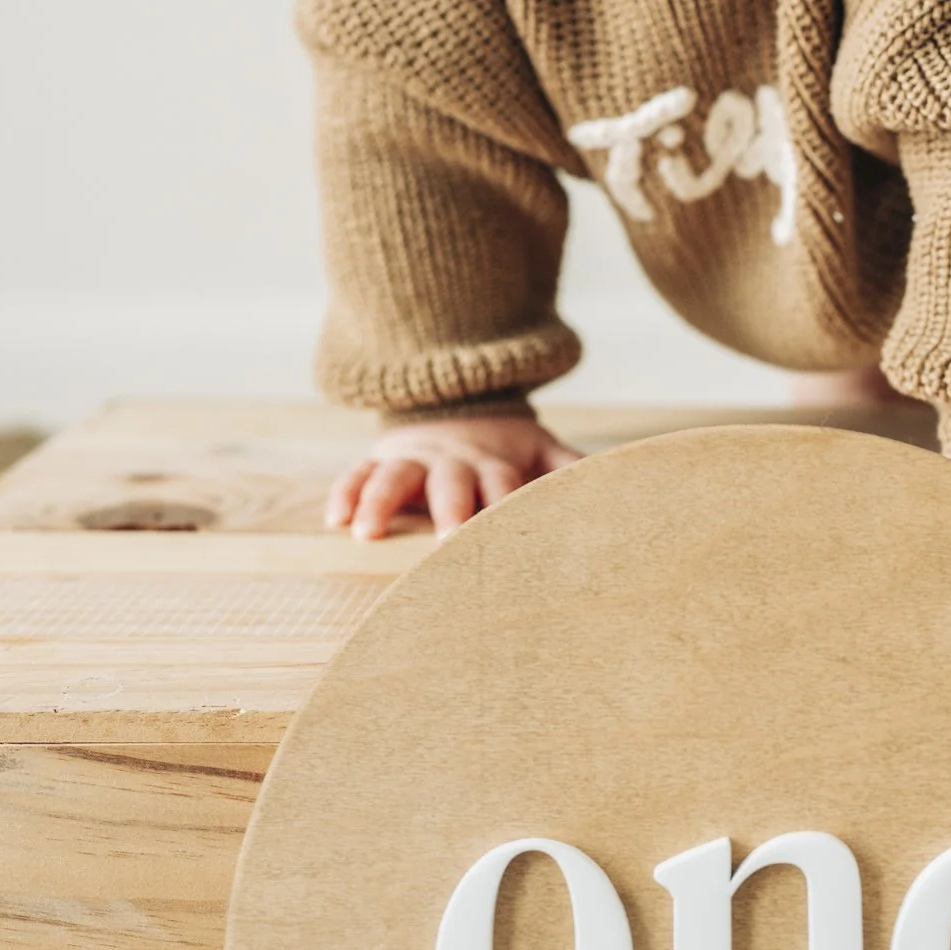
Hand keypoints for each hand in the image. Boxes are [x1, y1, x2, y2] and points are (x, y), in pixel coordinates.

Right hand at [324, 406, 580, 539]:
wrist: (458, 406)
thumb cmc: (505, 450)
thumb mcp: (540, 451)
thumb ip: (570, 469)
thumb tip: (614, 483)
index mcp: (495, 462)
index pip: (502, 484)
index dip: (505, 504)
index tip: (508, 531)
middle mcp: (453, 460)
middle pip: (450, 482)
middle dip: (448, 509)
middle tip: (445, 542)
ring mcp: (414, 459)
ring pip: (395, 475)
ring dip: (381, 501)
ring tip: (366, 532)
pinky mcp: (381, 459)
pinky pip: (357, 472)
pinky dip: (346, 493)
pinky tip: (335, 520)